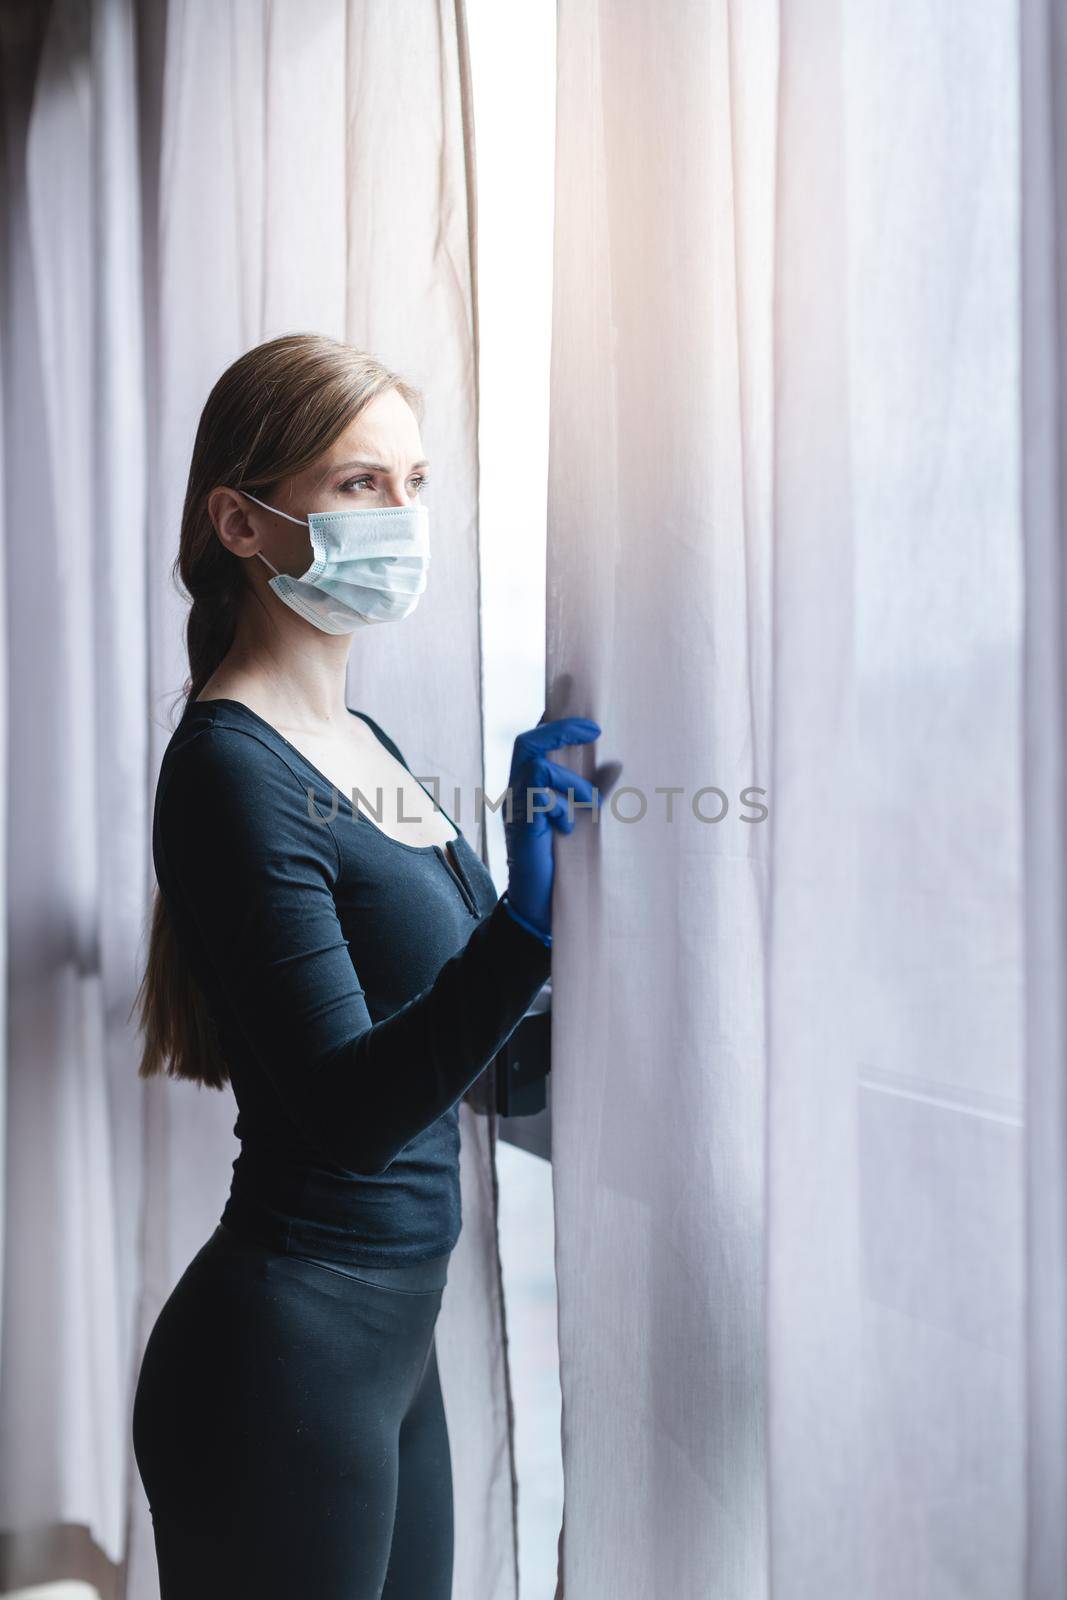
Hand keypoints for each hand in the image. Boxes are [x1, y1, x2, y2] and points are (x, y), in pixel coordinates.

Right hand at [502, 716, 601, 941]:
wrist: (541, 902)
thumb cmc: (560, 860)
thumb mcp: (583, 818)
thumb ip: (593, 791)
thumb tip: (615, 764)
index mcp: (531, 786)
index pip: (536, 742)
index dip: (553, 721)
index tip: (585, 713)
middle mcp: (519, 791)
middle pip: (528, 743)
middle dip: (561, 730)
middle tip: (594, 730)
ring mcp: (517, 807)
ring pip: (538, 766)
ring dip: (573, 782)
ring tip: (590, 806)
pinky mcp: (521, 825)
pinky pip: (540, 798)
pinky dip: (561, 809)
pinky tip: (569, 830)